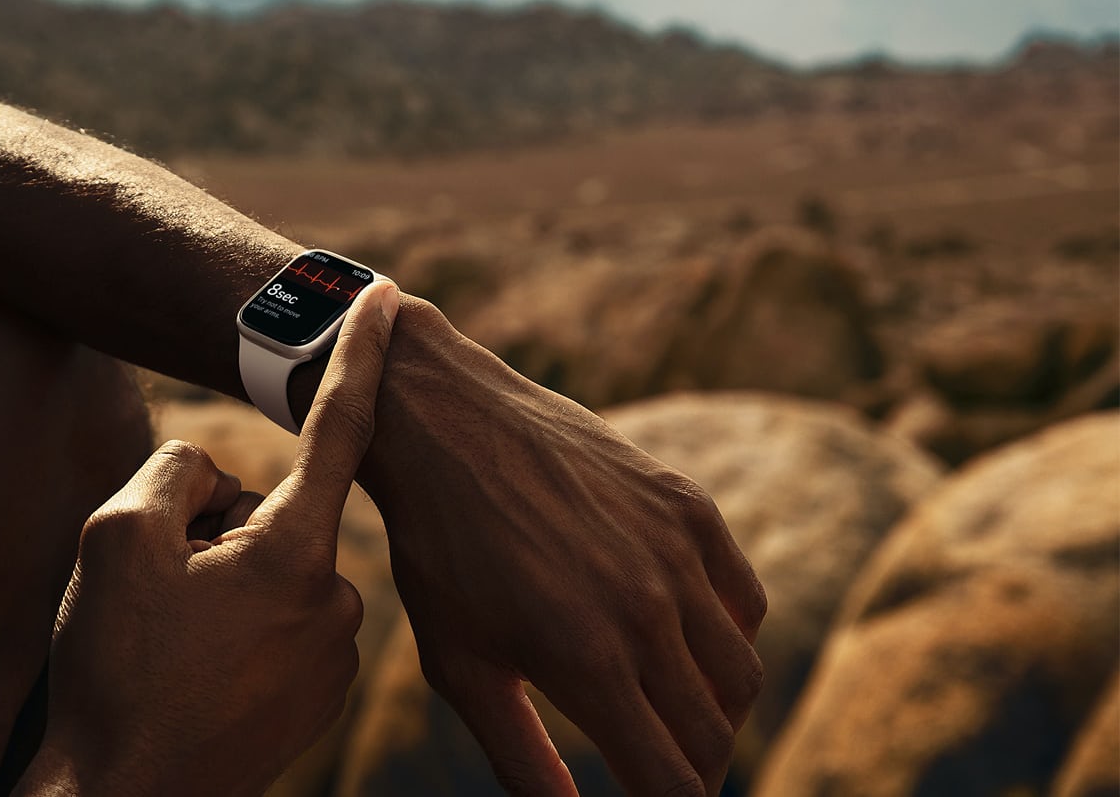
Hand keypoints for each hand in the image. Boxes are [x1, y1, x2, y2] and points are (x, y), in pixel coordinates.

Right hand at [18, 282, 400, 796]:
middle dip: (219, 528)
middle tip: (157, 590)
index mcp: (296, 554)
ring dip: (224, 582)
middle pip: (276, 515)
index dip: (353, 353)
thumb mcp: (117, 538)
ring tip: (166, 640)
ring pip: (274, 574)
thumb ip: (179, 472)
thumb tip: (219, 481)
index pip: (338, 427)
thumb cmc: (115, 672)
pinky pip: (278, 627)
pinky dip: (234, 629)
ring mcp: (331, 660)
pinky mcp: (316, 701)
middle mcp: (336, 604)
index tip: (378, 296)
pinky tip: (187, 670)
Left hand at [357, 297, 767, 795]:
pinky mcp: (690, 507)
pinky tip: (683, 644)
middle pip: (713, 738)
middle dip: (690, 774)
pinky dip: (728, 640)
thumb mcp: (460, 665)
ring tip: (673, 720)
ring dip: (716, 714)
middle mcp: (646, 610)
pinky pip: (746, 603)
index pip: (672, 781)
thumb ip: (518, 757)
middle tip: (657, 773)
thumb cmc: (439, 553)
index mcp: (587, 660)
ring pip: (741, 676)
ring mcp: (676, 554)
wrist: (445, 424)